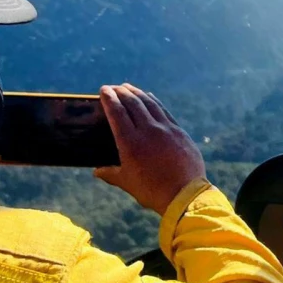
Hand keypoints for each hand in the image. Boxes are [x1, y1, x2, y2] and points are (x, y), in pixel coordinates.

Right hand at [93, 83, 205, 215]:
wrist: (185, 194)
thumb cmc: (152, 191)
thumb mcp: (127, 183)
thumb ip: (111, 174)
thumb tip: (97, 171)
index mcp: (130, 143)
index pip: (117, 114)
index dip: (109, 99)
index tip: (104, 90)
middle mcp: (147, 131)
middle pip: (132, 104)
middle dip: (121, 92)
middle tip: (114, 87)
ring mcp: (165, 129)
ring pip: (149, 104)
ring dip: (137, 93)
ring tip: (128, 87)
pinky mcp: (179, 131)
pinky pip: (164, 111)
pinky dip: (154, 101)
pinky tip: (150, 97)